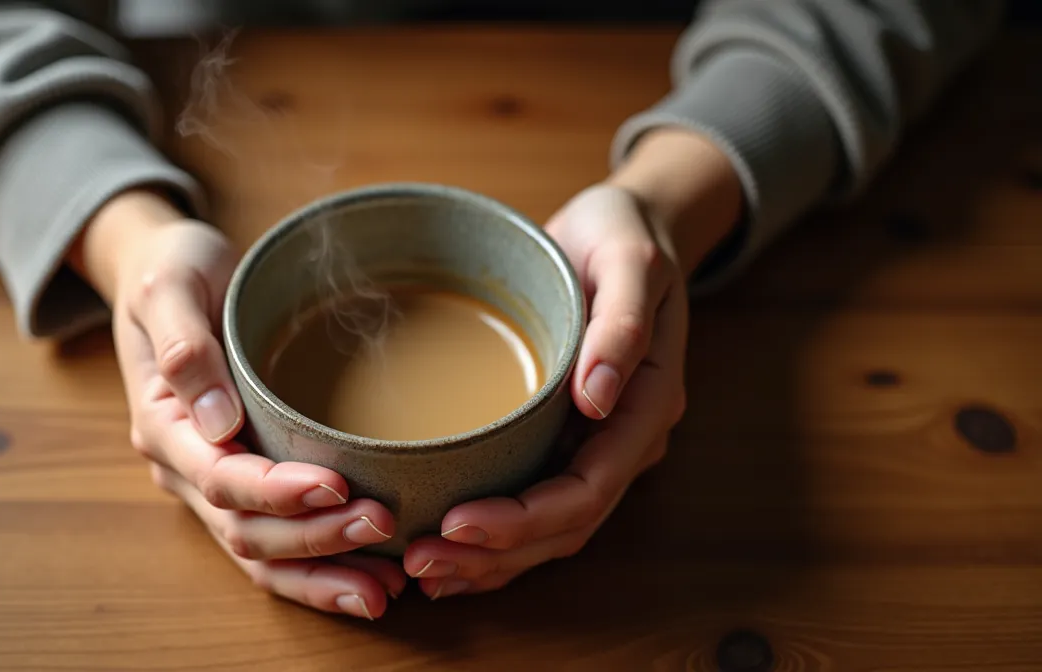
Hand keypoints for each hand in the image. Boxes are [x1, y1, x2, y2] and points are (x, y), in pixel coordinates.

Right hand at [70, 190, 404, 618]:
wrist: (163, 271)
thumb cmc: (170, 269)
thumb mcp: (169, 284)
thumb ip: (184, 345)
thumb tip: (217, 420)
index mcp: (163, 424)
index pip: (221, 477)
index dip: (277, 491)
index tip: (336, 485)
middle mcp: (184, 465)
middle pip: (246, 529)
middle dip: (314, 539)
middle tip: (383, 525)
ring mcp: (210, 479)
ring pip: (259, 554)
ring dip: (319, 575)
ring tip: (384, 589)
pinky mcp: (241, 480)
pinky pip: (274, 542)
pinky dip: (318, 568)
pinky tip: (370, 577)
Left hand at [402, 129, 742, 597]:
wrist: (627, 228)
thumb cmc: (625, 238)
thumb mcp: (630, 260)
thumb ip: (621, 324)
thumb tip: (599, 399)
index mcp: (646, 405)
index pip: (588, 489)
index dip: (525, 519)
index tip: (457, 524)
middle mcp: (625, 439)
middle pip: (565, 526)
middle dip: (494, 554)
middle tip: (419, 561)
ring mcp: (598, 444)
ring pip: (549, 531)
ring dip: (488, 560)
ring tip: (420, 569)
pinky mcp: (566, 437)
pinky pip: (534, 504)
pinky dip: (492, 539)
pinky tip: (444, 552)